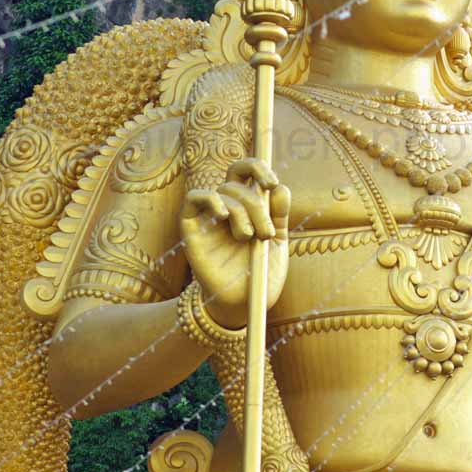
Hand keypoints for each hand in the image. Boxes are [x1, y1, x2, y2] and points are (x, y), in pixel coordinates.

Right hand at [179, 159, 290, 328]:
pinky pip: (193, 198)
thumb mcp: (276, 242)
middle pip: (237, 182)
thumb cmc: (259, 275)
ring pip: (222, 192)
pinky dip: (210, 199)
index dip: (258, 167)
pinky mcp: (191, 228)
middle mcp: (227, 207)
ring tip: (249, 238)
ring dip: (242, 213)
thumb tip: (281, 188)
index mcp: (248, 205)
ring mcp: (208, 216)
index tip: (272, 183)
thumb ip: (278, 215)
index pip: (247, 171)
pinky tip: (224, 216)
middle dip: (256, 204)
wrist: (243, 304)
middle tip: (266, 232)